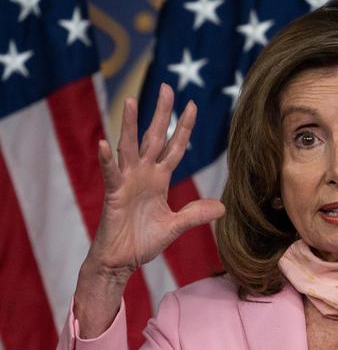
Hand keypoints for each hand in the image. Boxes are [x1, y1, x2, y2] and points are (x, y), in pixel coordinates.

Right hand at [75, 84, 224, 336]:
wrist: (122, 261)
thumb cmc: (143, 241)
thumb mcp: (175, 226)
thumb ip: (195, 214)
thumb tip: (222, 207)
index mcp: (159, 179)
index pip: (175, 148)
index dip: (183, 128)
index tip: (193, 105)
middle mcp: (144, 175)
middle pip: (154, 138)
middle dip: (161, 114)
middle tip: (166, 87)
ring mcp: (127, 182)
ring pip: (129, 148)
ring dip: (130, 126)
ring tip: (132, 101)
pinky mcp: (113, 195)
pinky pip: (110, 174)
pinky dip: (107, 160)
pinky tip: (104, 143)